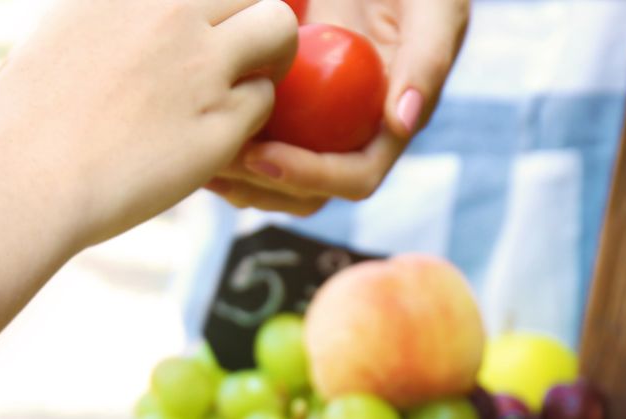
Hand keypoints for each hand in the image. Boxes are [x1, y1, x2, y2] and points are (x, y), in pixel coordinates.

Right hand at [0, 0, 298, 247]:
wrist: (19, 178)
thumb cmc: (22, 119)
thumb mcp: (59, 31)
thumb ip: (109, 15)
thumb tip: (128, 21)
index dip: (219, 3)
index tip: (214, 21)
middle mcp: (170, 11)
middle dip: (255, 15)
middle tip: (243, 51)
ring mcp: (198, 66)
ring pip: (279, 31)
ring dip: (272, 58)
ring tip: (247, 86)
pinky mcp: (217, 124)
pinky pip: (263, 102)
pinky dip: (249, 117)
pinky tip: (218, 134)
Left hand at [208, 0, 467, 213]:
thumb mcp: (435, 6)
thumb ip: (428, 57)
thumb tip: (402, 123)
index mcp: (390, 124)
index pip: (355, 178)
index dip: (309, 176)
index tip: (264, 155)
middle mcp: (350, 133)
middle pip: (307, 192)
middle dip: (262, 187)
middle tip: (218, 163)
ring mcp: (314, 122)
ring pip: (274, 176)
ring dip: (236, 179)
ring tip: (197, 159)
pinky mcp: (283, 102)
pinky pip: (249, 134)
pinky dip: (220, 139)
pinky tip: (189, 125)